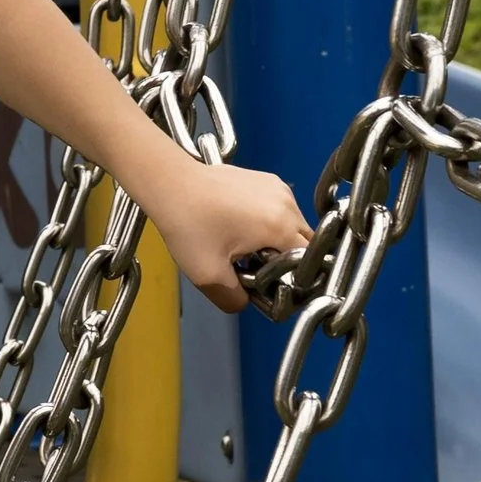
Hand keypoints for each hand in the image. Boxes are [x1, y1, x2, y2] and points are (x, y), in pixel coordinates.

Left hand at [150, 155, 309, 312]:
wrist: (170, 184)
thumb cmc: (188, 223)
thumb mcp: (208, 276)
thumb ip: (234, 300)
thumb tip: (246, 302)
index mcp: (279, 225)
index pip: (310, 260)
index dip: (296, 278)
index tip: (275, 284)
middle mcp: (285, 202)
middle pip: (305, 241)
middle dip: (288, 259)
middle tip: (259, 269)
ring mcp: (276, 187)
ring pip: (292, 224)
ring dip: (277, 240)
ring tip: (246, 249)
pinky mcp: (264, 179)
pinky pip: (279, 208)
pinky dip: (268, 222)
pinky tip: (241, 229)